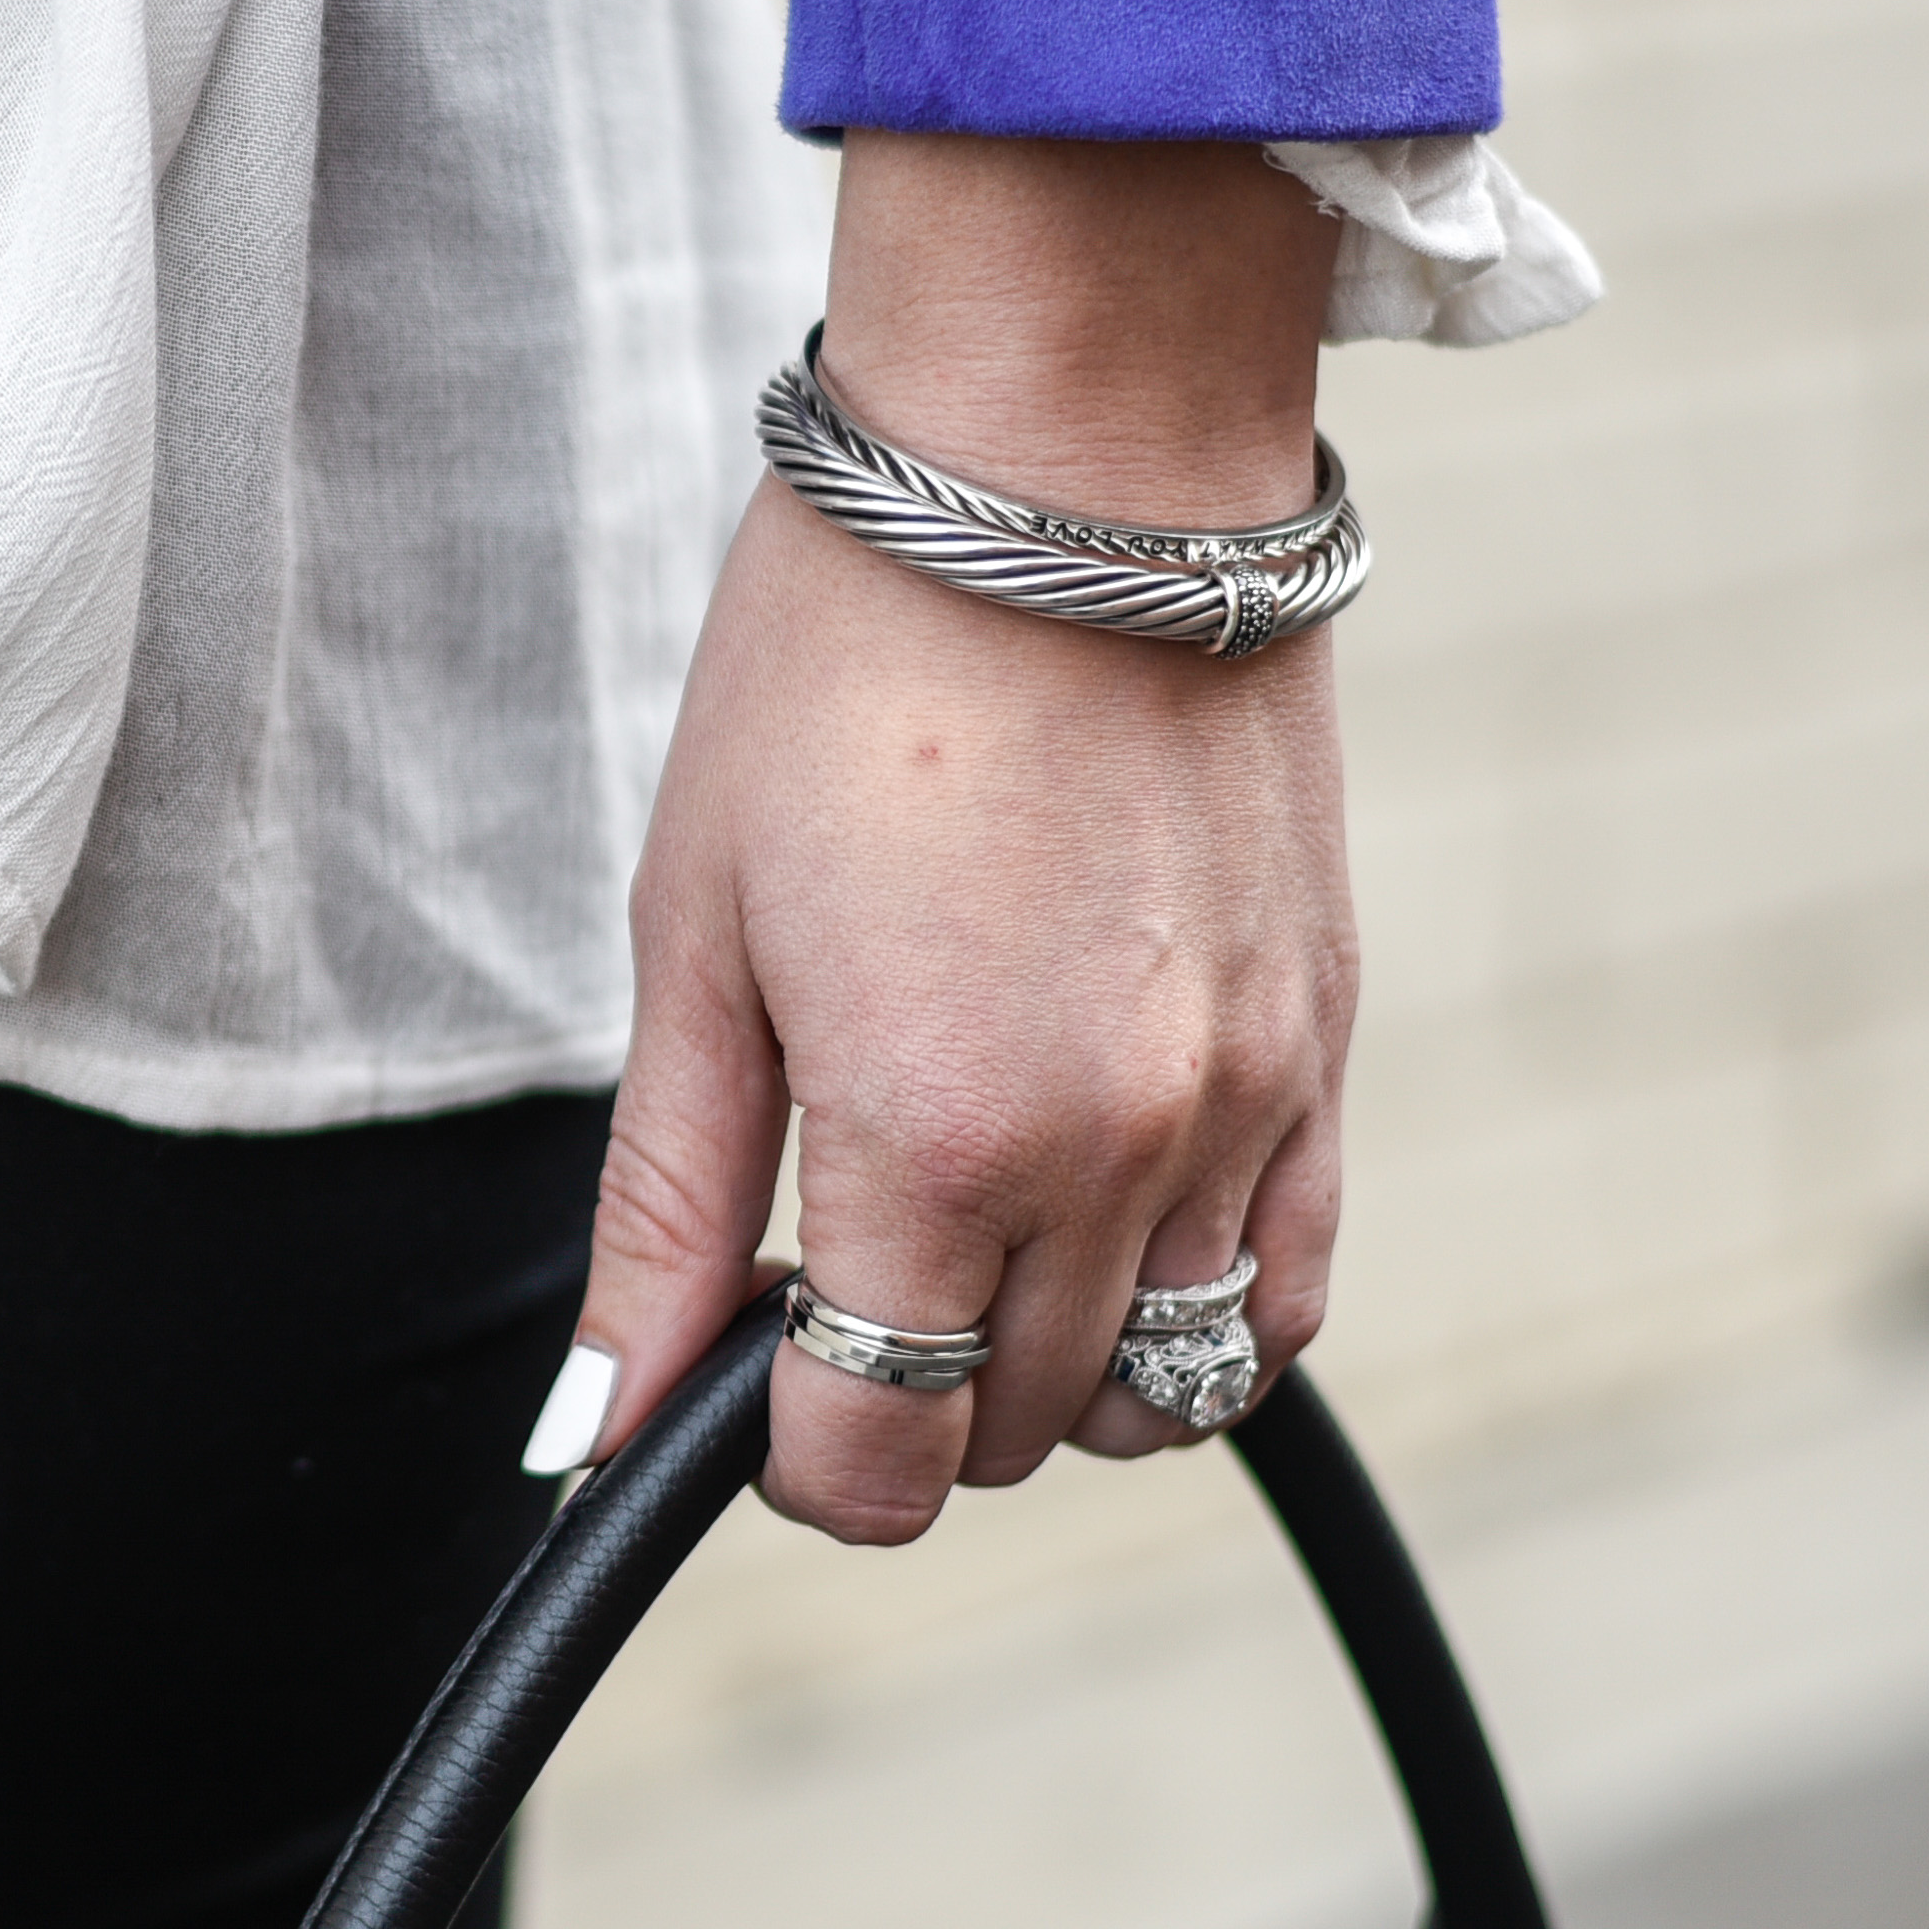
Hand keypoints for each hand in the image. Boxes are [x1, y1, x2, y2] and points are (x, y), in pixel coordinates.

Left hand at [565, 138, 1357, 1540]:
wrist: (1059, 471)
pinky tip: (1100, 1221)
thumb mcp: (692, 942)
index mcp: (937, 1134)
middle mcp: (1117, 1150)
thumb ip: (666, 1212)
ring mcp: (1246, 1105)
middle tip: (830, 1257)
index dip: (787, 1452)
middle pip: (1005, 1433)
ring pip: (1158, 1389)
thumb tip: (602, 1429)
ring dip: (1040, 1366)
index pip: (876, 1457)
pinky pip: (1290, 1289)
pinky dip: (1198, 1311)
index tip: (752, 1367)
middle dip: (897, 1399)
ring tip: (961, 1229)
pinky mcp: (1326, 1044)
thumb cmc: (837, 673)